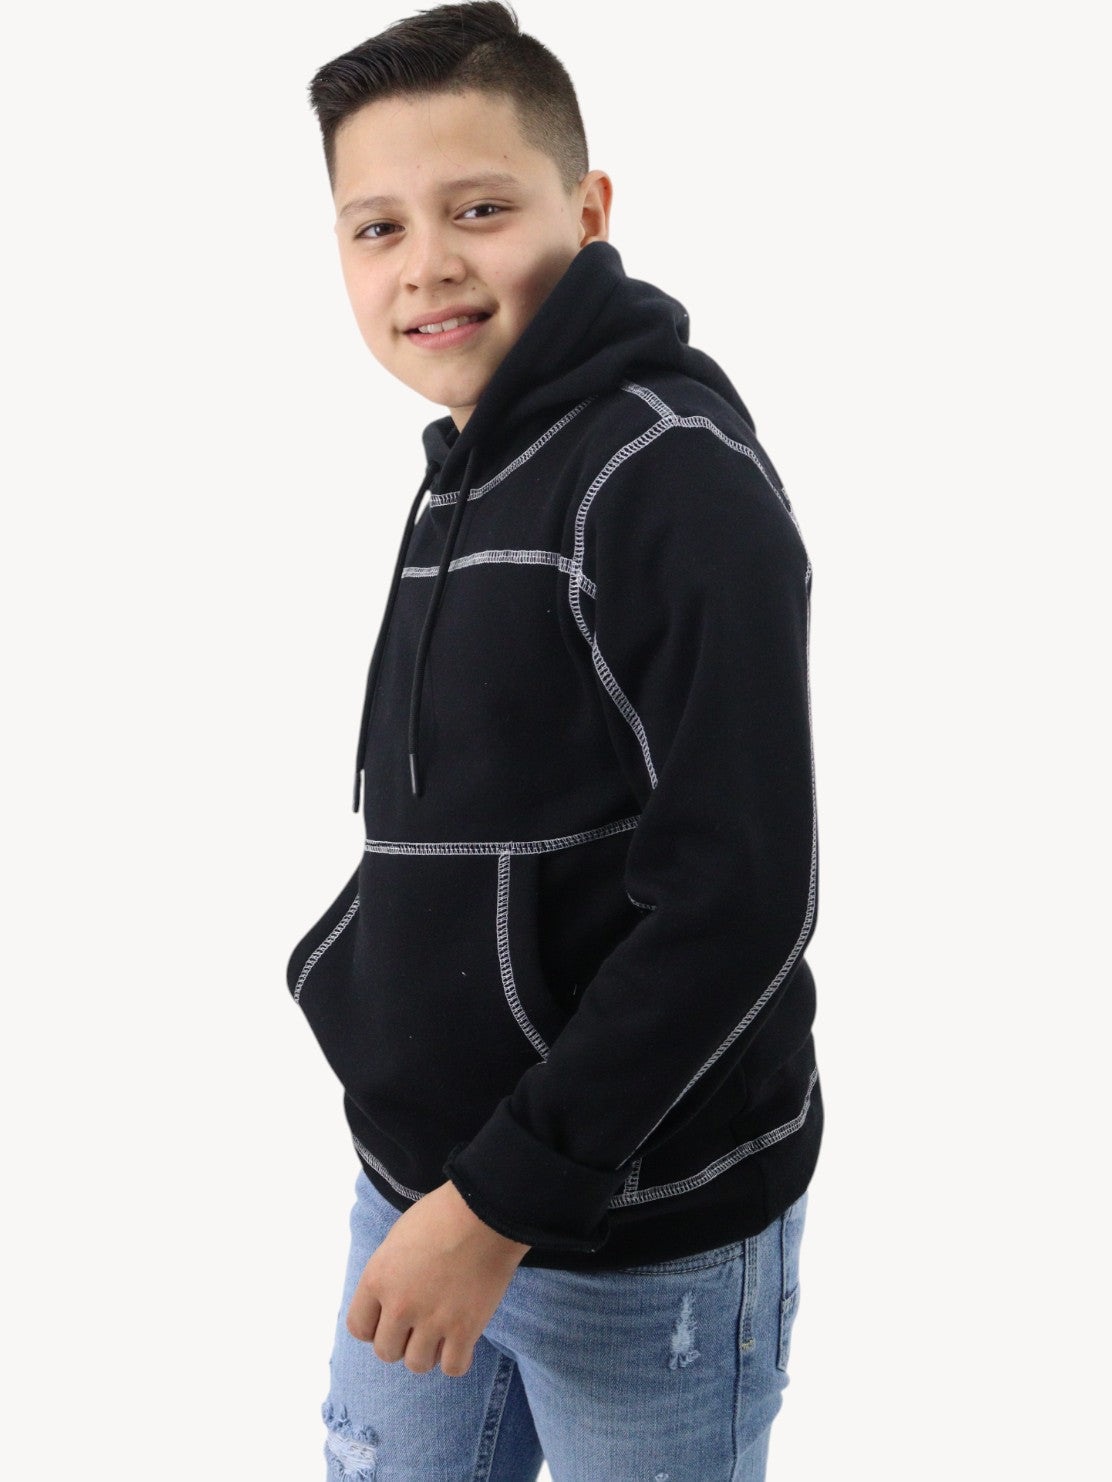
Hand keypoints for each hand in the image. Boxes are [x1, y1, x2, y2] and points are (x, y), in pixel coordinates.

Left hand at [346, 1178, 531, 1376]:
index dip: (374, 1326)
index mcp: (378, 1278)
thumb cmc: (442, 1215)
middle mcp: (399, 1305)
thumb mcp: (398, 1238)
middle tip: (419, 1323)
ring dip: (427, 1352)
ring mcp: (432, 1320)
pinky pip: (452, 1367)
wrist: (485, 1212)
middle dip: (401, 1341)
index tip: (390, 1318)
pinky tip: (462, 1340)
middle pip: (386, 1351)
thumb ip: (388, 1274)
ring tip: (441, 1332)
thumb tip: (389, 1299)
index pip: (358, 1328)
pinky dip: (456, 1359)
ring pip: (417, 1364)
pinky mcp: (465, 1329)